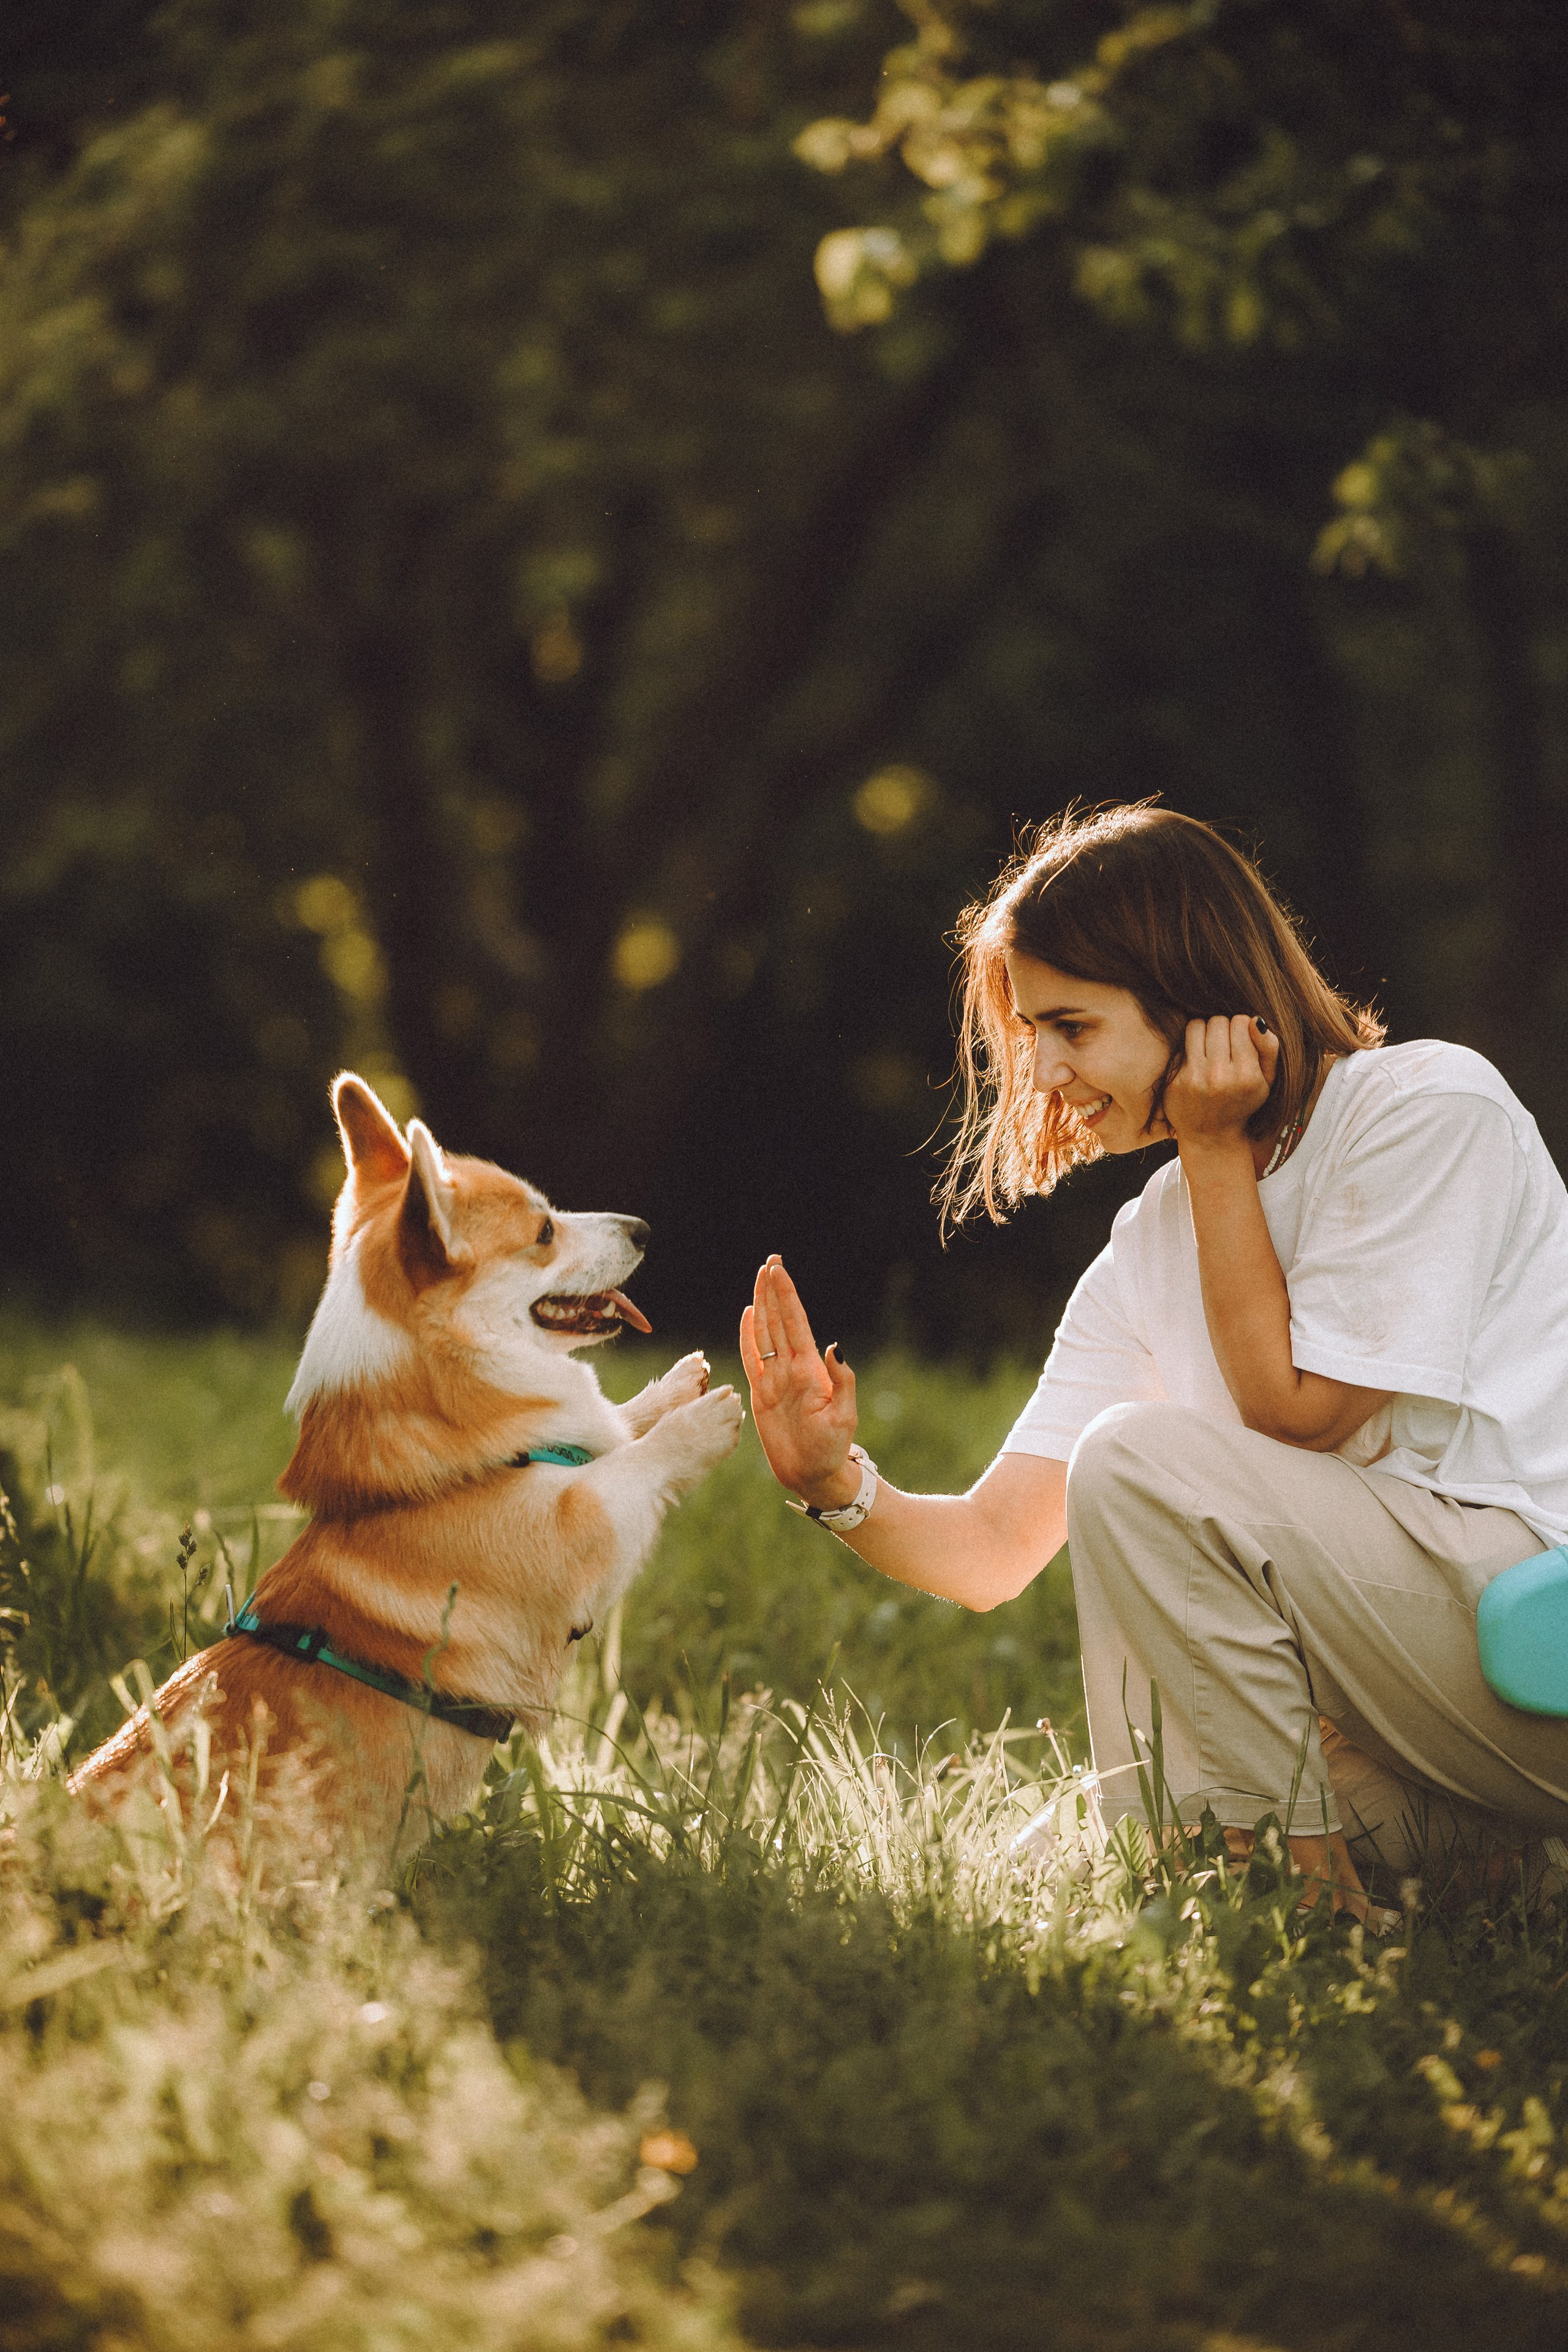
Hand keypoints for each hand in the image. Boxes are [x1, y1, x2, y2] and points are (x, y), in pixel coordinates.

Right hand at [739, 1256, 858, 1506]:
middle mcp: (791, 1368)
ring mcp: (775, 1379)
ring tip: (760, 1279)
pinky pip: (751, 1359)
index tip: (779, 1270)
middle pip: (778, 1321)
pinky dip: (747, 1337)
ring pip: (765, 1334)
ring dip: (761, 1306)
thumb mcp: (844, 1415)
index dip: (786, 1295)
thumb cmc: (832, 1447)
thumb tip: (833, 1345)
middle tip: (771, 1261)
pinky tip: (747, 1315)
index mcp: (809, 1369)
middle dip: (774, 1291)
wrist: (813, 1473)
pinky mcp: (761, 1393)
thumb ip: (841, 1381)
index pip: (795, 1323)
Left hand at [1162, 1015, 1279, 1152]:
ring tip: (1209, 1046)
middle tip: (1224, 1044)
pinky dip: (1190, 1046)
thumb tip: (1255, 1020)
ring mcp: (1195, 1079)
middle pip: (1218, 1021)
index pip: (1241, 1022)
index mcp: (1247, 1075)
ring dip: (1204, 1031)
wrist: (1211, 1136)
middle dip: (1222, 1028)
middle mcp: (1220, 1077)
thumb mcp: (1267, 1080)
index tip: (1240, 1040)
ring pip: (1197, 1026)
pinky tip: (1197, 1060)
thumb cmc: (1242, 1102)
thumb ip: (1268, 1048)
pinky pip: (1181, 1043)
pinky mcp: (1176, 1081)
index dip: (1241, 1027)